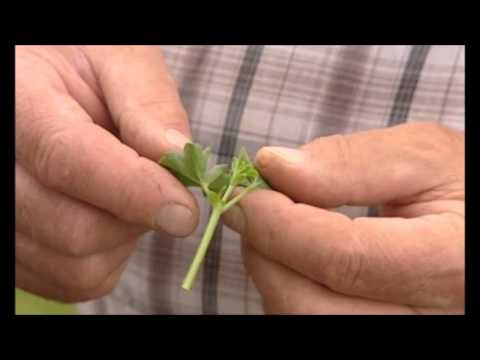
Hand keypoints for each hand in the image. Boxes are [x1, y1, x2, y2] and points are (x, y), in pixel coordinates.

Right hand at [16, 46, 198, 301]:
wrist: (50, 84)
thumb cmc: (87, 64)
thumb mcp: (120, 59)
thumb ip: (149, 104)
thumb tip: (179, 159)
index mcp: (19, 100)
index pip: (68, 160)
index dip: (134, 191)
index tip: (185, 211)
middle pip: (73, 228)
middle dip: (136, 217)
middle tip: (155, 185)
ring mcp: (3, 216)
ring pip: (74, 264)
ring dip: (123, 239)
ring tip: (126, 195)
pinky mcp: (16, 248)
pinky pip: (70, 281)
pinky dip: (106, 259)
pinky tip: (107, 217)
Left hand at [224, 122, 463, 313]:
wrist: (473, 229)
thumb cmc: (458, 186)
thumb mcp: (422, 157)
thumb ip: (351, 162)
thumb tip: (274, 166)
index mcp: (451, 266)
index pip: (341, 258)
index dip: (278, 223)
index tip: (246, 191)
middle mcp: (426, 320)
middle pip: (308, 305)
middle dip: (264, 250)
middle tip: (254, 205)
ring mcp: (401, 334)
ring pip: (299, 319)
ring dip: (271, 269)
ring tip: (277, 224)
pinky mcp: (377, 331)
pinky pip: (308, 321)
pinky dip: (286, 286)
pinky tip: (295, 252)